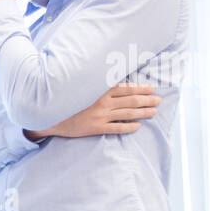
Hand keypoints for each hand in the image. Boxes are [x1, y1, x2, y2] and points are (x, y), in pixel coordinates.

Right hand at [23, 82, 161, 140]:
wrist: (50, 116)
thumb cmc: (67, 101)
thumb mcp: (82, 89)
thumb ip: (98, 87)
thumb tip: (113, 82)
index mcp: (100, 91)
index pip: (125, 88)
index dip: (140, 88)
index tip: (152, 88)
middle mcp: (102, 102)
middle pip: (130, 100)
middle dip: (147, 100)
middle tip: (159, 100)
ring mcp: (100, 115)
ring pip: (127, 113)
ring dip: (142, 112)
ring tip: (153, 112)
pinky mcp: (95, 128)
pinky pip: (116, 127)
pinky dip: (128, 127)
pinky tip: (137, 126)